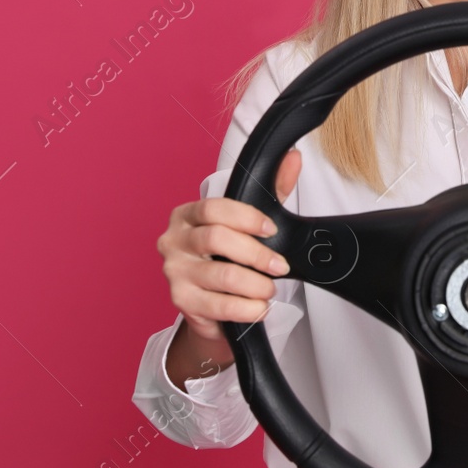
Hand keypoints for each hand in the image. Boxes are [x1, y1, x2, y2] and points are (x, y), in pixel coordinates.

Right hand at [158, 148, 302, 372]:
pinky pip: (220, 306)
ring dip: (256, 285)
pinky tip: (259, 307)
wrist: (210, 305)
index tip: (271, 230)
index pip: (213, 208)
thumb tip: (294, 158)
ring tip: (269, 289)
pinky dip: (248, 308)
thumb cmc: (228, 257)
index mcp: (187, 215)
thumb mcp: (250, 222)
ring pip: (222, 276)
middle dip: (256, 254)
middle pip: (217, 240)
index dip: (246, 218)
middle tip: (279, 266)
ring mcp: (174, 272)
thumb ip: (272, 190)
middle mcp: (174, 241)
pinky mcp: (181, 302)